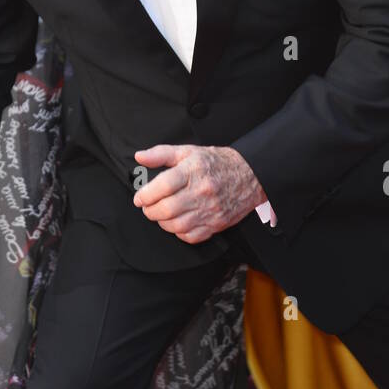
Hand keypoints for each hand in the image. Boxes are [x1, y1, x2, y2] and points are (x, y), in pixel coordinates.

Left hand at [133, 143, 266, 242]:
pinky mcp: (216, 224)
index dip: (145, 195)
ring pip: (176, 226)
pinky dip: (178, 232)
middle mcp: (202, 191)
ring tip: (160, 214)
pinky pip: (191, 236)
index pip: (163, 185)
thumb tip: (140, 157)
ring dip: (162, 222)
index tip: (139, 197)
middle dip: (150, 211)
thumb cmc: (216, 163)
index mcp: (193, 170)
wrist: (249, 175)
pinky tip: (176, 222)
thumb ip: (161, 154)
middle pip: (167, 209)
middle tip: (147, 207)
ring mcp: (210, 210)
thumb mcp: (188, 151)